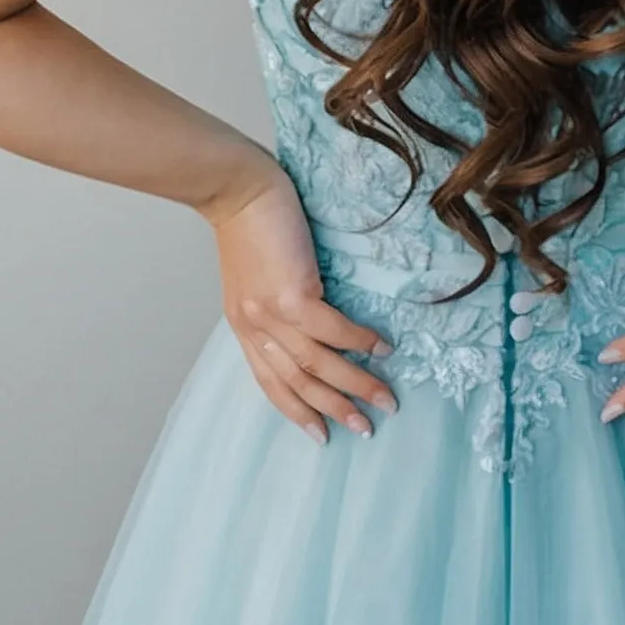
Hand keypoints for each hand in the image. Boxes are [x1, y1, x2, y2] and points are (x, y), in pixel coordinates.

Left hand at [205, 157, 397, 444]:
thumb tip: (311, 323)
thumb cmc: (250, 223)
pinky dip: (359, 342)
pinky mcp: (293, 293)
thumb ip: (275, 306)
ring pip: (318, 364)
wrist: (239, 190)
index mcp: (246, 328)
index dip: (298, 412)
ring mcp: (273, 314)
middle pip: (299, 383)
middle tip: (366, 428)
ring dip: (356, 385)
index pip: (271, 384)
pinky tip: (382, 349)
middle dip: (335, 409)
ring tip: (385, 398)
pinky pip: (333, 329)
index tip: (323, 435)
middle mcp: (257, 329)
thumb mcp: (254, 277)